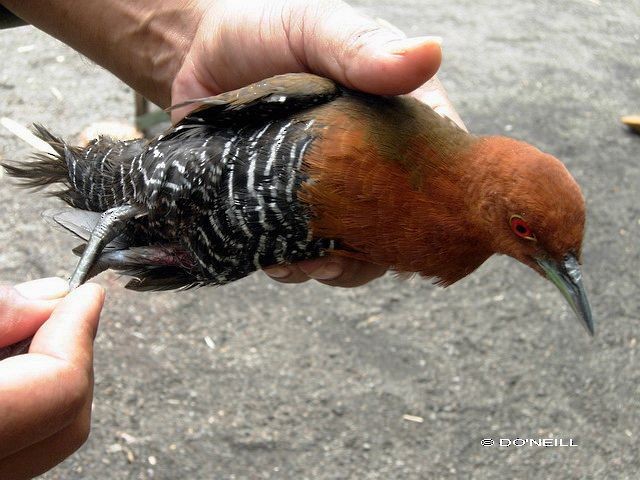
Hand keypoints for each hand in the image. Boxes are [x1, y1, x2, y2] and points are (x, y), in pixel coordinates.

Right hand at [0, 278, 104, 479]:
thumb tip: (53, 297)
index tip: (85, 296)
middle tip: (53, 313)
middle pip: (71, 419)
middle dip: (73, 358)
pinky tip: (9, 370)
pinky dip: (30, 405)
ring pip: (54, 437)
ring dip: (52, 380)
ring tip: (20, 339)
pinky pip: (26, 449)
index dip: (80, 332)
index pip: (64, 388)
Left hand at [171, 0, 464, 286]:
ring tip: (296, 264)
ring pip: (354, 251)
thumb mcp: (315, 27)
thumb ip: (362, 47)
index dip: (430, 205)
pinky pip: (304, 254)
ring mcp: (331, 194)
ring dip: (332, 268)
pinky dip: (294, 266)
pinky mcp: (289, 211)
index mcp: (399, 120)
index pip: (437, 171)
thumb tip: (430, 54)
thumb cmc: (267, 28)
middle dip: (372, 250)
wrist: (199, 51)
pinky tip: (273, 261)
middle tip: (336, 256)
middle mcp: (371, 165)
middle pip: (397, 226)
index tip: (396, 220)